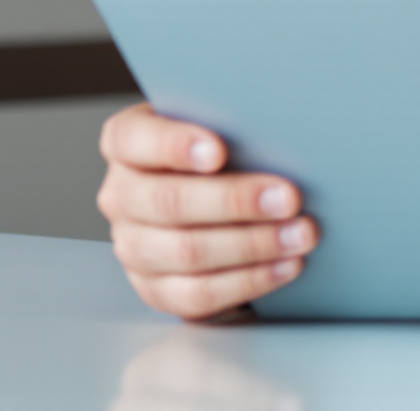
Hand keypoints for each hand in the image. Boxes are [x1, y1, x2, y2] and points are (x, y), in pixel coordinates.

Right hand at [97, 102, 319, 320]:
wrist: (209, 199)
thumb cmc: (218, 154)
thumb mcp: (216, 127)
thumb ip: (230, 126)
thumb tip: (280, 135)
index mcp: (125, 145)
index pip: (133, 140)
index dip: (174, 145)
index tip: (219, 150)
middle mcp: (120, 196)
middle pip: (169, 201)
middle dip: (234, 201)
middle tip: (288, 197)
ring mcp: (133, 247)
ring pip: (187, 252)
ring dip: (253, 245)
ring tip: (299, 234)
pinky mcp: (156, 289)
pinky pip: (199, 294)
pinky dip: (248, 281)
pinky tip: (284, 265)